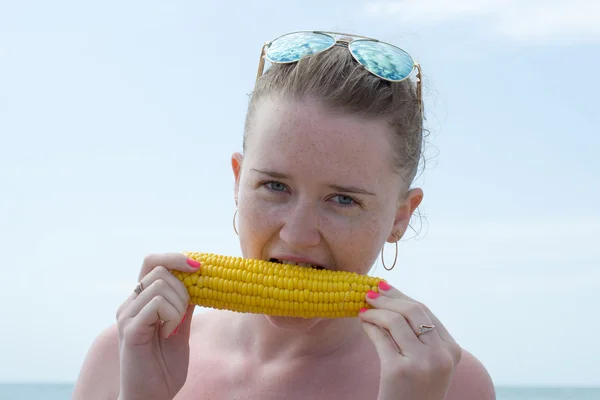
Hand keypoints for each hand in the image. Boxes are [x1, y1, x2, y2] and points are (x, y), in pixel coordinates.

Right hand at [115, 253, 198, 399]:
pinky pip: (158, 304)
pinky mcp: (130, 329)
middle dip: (183, 286)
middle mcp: (129, 304)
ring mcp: (127, 315)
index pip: (153, 262)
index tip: (199, 266)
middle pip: (160, 269)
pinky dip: (172, 316)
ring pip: (161, 284)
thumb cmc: (164, 367)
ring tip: (173, 328)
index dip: (176, 258)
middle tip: (184, 314)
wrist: (152, 398)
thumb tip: (200, 278)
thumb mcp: (181, 327)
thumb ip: (186, 304)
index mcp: (140, 301)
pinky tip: (169, 333)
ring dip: (179, 304)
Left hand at [358, 282, 461, 399]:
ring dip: (375, 310)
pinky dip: (369, 326)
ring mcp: (422, 363)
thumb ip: (418, 334)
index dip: (402, 296)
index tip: (384, 287)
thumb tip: (391, 296)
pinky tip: (363, 323)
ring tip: (363, 309)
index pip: (425, 312)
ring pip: (395, 320)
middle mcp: (441, 355)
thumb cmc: (415, 391)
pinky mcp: (399, 370)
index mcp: (452, 350)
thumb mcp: (428, 362)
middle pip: (412, 311)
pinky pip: (380, 338)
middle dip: (388, 298)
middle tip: (369, 293)